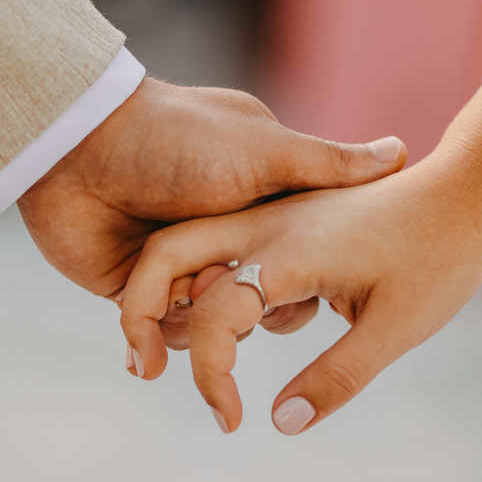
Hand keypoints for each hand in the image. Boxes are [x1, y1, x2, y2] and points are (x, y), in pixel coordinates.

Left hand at [17, 77, 406, 346]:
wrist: (80, 152)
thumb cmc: (179, 140)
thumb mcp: (264, 150)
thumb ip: (327, 165)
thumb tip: (401, 153)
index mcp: (254, 203)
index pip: (297, 264)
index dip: (297, 288)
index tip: (303, 285)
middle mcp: (218, 236)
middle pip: (256, 303)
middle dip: (252, 317)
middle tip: (239, 301)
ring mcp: (175, 265)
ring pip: (210, 327)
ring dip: (203, 333)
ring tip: (190, 303)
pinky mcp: (132, 288)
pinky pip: (160, 333)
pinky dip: (159, 340)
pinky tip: (150, 338)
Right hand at [117, 150, 481, 433]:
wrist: (469, 190)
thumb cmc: (438, 257)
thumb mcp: (395, 328)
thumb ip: (335, 377)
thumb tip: (280, 424)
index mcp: (285, 253)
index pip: (214, 319)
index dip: (211, 378)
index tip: (231, 423)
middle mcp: (261, 227)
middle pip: (165, 257)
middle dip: (142, 312)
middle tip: (144, 367)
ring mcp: (267, 217)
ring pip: (186, 246)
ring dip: (174, 296)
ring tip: (182, 351)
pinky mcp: (280, 219)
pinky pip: (220, 249)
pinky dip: (210, 285)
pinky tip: (253, 320)